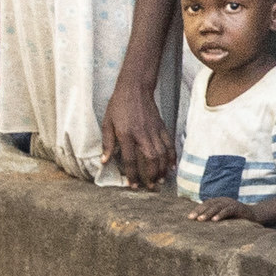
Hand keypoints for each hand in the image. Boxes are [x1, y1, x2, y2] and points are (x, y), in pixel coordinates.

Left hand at [104, 74, 173, 190]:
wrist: (135, 88)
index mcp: (126, 134)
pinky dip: (172, 156)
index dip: (132, 175)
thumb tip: (104, 161)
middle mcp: (142, 134)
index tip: (133, 186)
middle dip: (152, 175)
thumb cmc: (118, 105)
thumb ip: (107, 143)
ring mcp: (154, 131)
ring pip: (162, 154)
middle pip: (150, 160)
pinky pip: (169, 144)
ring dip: (162, 169)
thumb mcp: (107, 122)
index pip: (130, 159)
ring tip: (161, 180)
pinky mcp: (162, 127)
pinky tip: (172, 166)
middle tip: (151, 186)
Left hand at [193, 198, 256, 223]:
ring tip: (201, 220)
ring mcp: (231, 203)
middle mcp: (224, 200)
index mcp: (219, 201)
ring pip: (217, 207)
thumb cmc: (236, 218)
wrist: (254, 216)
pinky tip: (215, 220)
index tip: (189, 217)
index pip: (205, 204)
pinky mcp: (238, 207)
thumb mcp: (223, 217)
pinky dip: (221, 215)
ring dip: (208, 213)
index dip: (197, 210)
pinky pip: (228, 210)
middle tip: (192, 218)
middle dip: (200, 211)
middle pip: (209, 204)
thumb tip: (199, 223)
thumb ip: (213, 217)